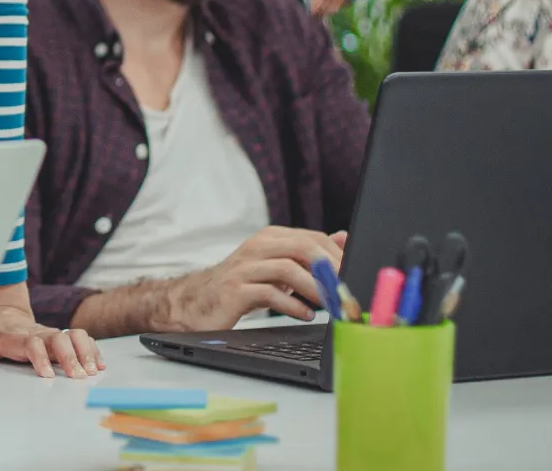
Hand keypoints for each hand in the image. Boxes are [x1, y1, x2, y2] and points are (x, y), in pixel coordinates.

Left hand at [0, 286, 101, 378]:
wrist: (2, 315)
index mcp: (15, 335)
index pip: (31, 342)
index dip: (40, 357)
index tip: (47, 375)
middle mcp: (37, 332)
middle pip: (58, 338)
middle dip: (70, 356)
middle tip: (79, 376)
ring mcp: (51, 333)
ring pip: (73, 335)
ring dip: (85, 352)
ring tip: (93, 371)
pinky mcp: (60, 337)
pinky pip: (80, 338)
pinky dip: (92, 350)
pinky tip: (99, 365)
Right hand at [152, 228, 343, 331]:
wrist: (196, 303)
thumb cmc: (242, 285)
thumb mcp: (277, 266)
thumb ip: (307, 253)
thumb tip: (343, 237)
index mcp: (270, 238)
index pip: (313, 238)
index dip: (338, 258)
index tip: (355, 277)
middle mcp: (257, 247)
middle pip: (302, 248)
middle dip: (330, 271)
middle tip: (347, 293)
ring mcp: (244, 268)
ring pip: (288, 270)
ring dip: (315, 289)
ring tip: (330, 305)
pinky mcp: (235, 290)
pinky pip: (269, 294)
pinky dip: (293, 306)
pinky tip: (306, 315)